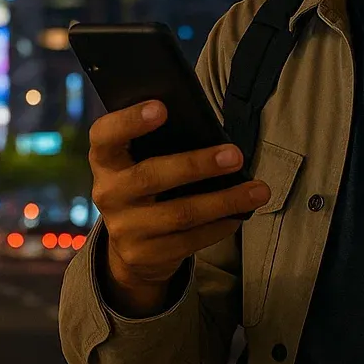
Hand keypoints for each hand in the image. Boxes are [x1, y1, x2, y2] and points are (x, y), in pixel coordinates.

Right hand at [89, 100, 270, 315]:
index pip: (106, 135)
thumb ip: (159, 143)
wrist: (130, 244)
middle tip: (236, 155)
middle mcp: (108, 193)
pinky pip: (190, 240)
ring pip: (180, 214)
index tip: (162, 107)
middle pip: (151, 176)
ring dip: (224, 200)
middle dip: (197, 165)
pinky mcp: (145, 255)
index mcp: (105, 159)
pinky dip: (220, 225)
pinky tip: (240, 214)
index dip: (130, 120)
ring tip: (258, 190)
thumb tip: (209, 130)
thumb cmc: (146, 182)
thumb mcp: (139, 160)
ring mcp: (124, 228)